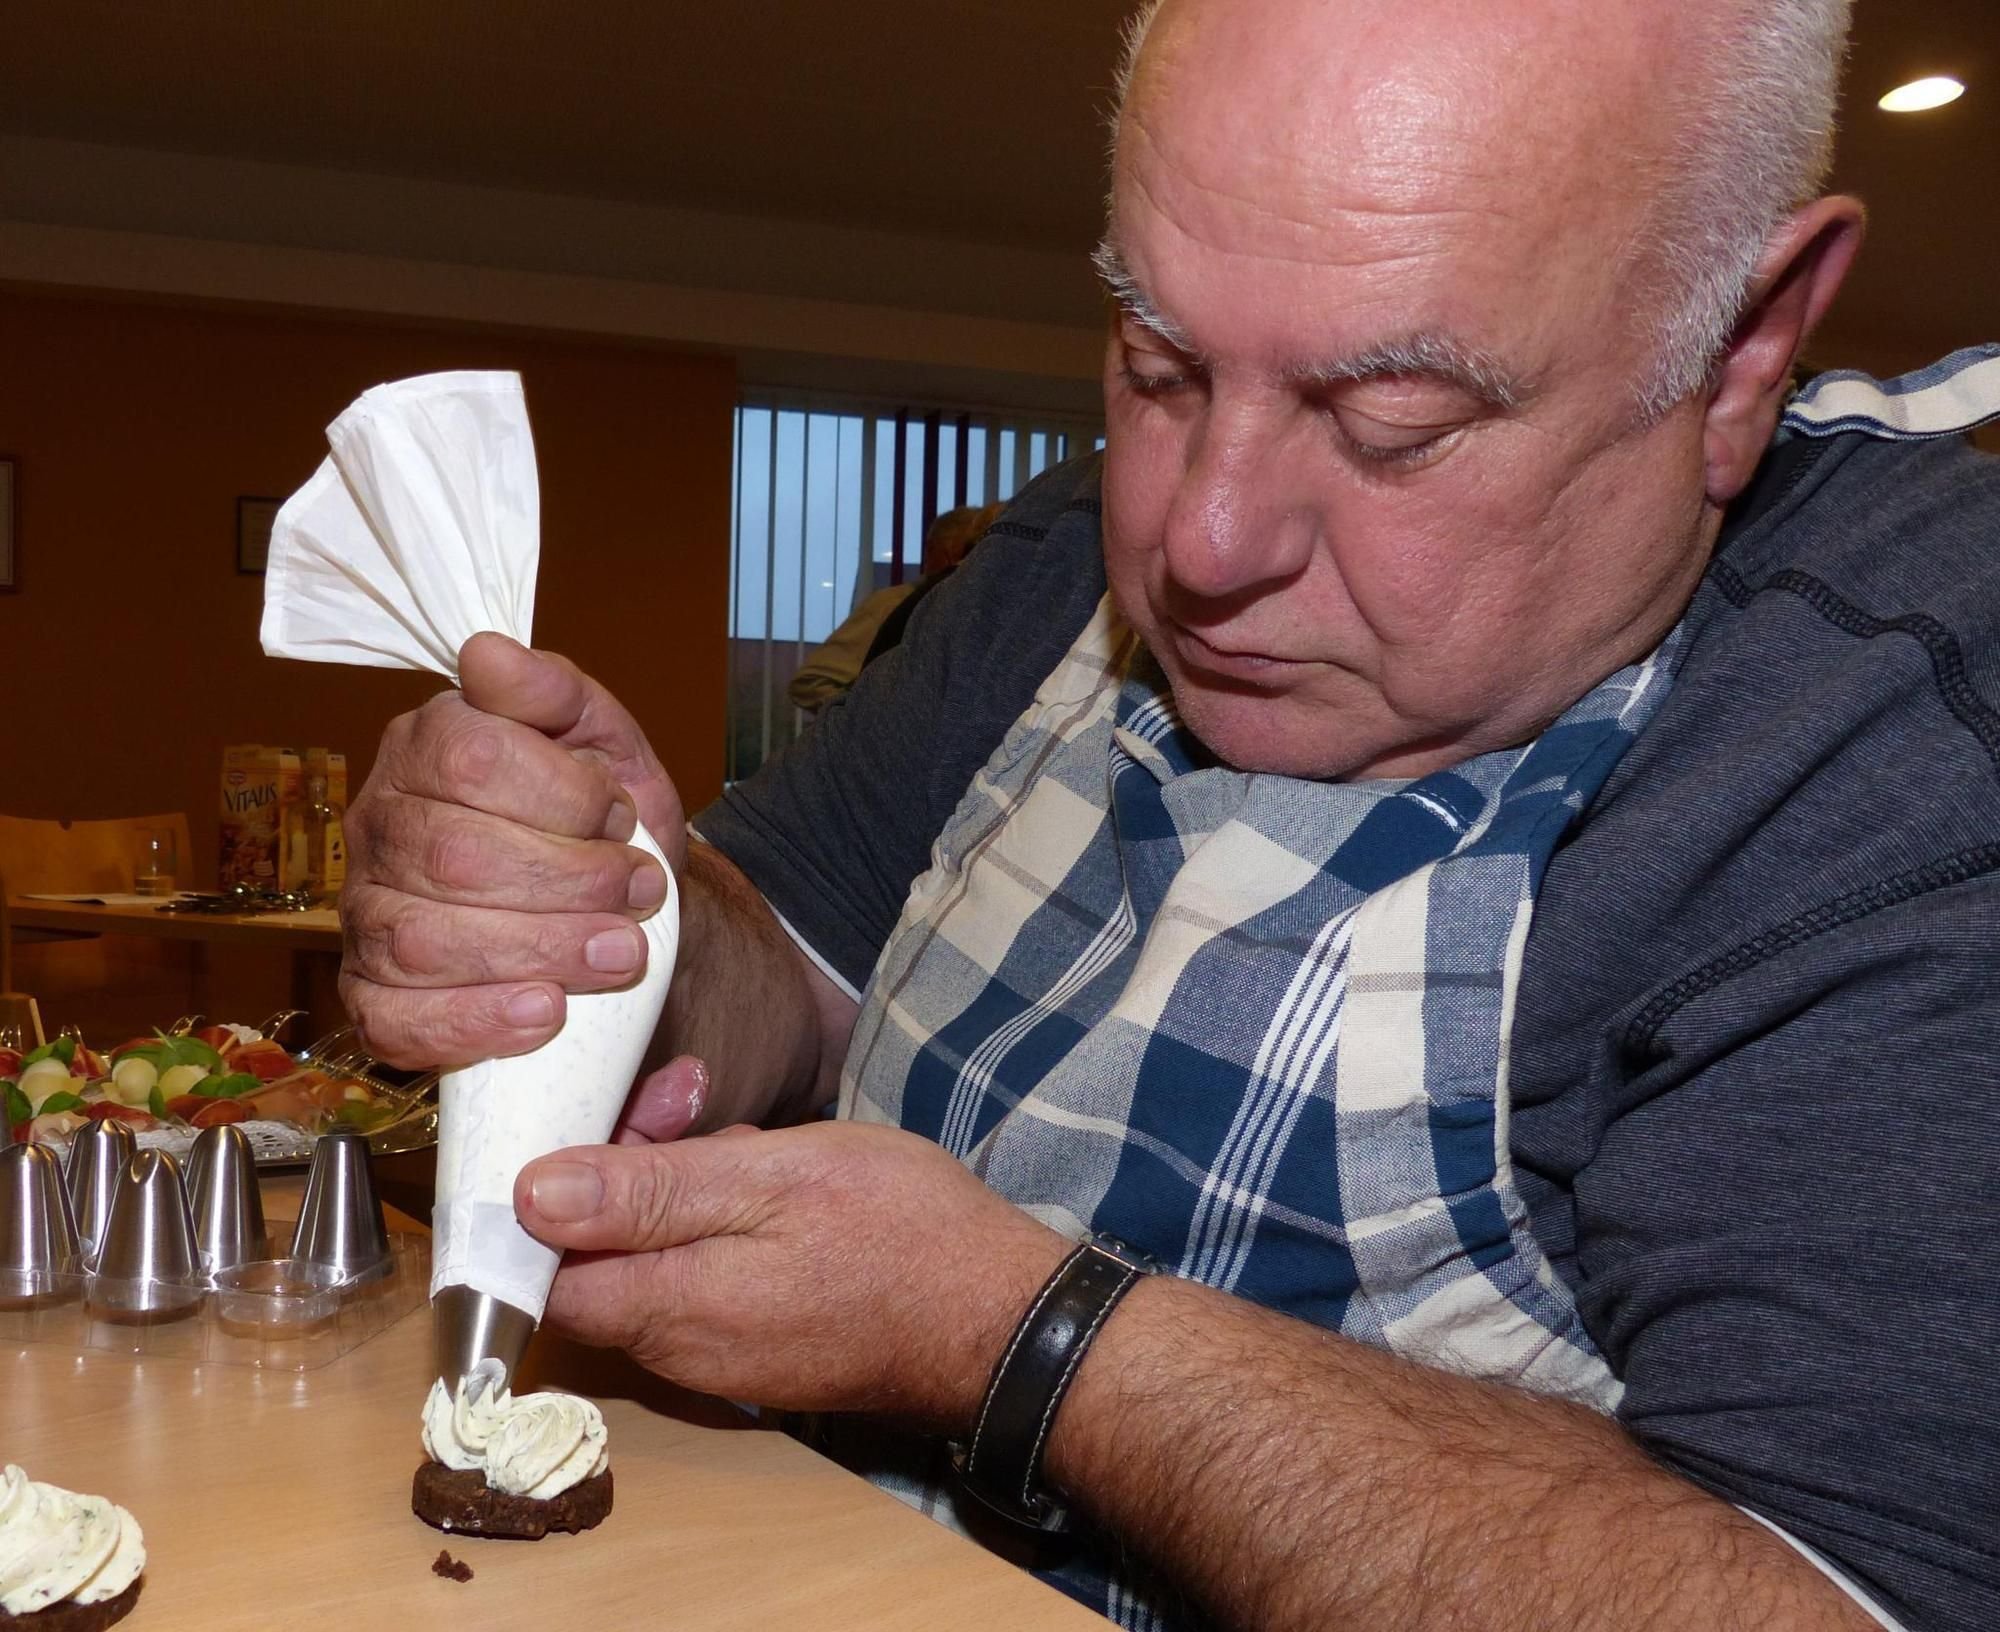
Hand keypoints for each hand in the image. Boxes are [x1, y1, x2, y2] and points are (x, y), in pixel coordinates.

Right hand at [340, 633, 679, 1067]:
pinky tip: (544, 1012)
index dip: (561, 795)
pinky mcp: (375, 996)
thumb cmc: (603, 819)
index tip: (621, 819)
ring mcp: (368, 914)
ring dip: (540, 951)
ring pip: (426, 941)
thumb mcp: (604, 739)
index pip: (472, 758)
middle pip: (454, 856)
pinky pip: (396, 1020)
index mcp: (426, 746)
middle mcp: (380, 825)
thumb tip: (490, 653)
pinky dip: (476, 1022)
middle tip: (639, 895)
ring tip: (619, 954)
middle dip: (567, 881)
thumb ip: (555, 692)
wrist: (623, 911)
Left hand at [516, 1120, 1071, 1427]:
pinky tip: (766, 1174)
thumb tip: (531, 1196)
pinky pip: (703, 1279)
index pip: (538, 1271)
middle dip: (624, 1167)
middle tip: (683, 1096)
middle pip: (598, 1259)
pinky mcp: (763, 1346)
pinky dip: (715, 1220)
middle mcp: (681, 1350)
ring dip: (676, 1186)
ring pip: (654, 1261)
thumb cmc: (901, 1235)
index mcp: (670, 1308)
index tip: (592, 1122)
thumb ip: (651, 1191)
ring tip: (742, 1129)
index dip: (546, 1194)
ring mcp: (725, 1355)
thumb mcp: (774, 1179)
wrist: (1004, 1317)